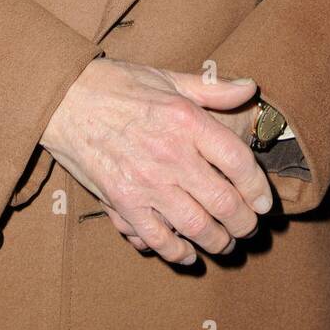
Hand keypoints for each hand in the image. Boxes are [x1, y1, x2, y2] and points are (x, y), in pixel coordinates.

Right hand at [40, 58, 272, 266]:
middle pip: (225, 203)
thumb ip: (212, 88)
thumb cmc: (118, 85)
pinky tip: (188, 252)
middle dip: (245, 223)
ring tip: (225, 242)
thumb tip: (250, 88)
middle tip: (249, 228)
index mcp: (186, 120)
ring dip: (219, 242)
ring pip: (198, 227)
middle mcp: (171, 154)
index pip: (238, 162)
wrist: (65, 99)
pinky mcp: (123, 202)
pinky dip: (178, 252)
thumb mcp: (168, 77)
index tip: (264, 201)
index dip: (258, 187)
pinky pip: (158, 239)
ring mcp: (147, 182)